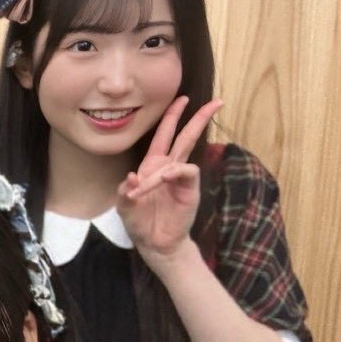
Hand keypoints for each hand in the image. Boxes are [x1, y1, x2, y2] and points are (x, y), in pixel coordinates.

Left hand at [117, 96, 223, 265]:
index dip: (172, 117)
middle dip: (198, 118)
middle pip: (186, 136)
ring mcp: (181, 177)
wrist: (154, 242)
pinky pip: (185, 171)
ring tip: (151, 186)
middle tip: (215, 102)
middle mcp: (169, 167)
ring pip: (186, 151)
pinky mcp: (189, 189)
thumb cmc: (140, 222)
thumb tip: (132, 177)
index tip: (182, 99)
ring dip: (164, 165)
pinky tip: (165, 179)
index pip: (164, 136)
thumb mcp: (125, 207)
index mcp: (153, 166)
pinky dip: (174, 172)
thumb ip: (125, 192)